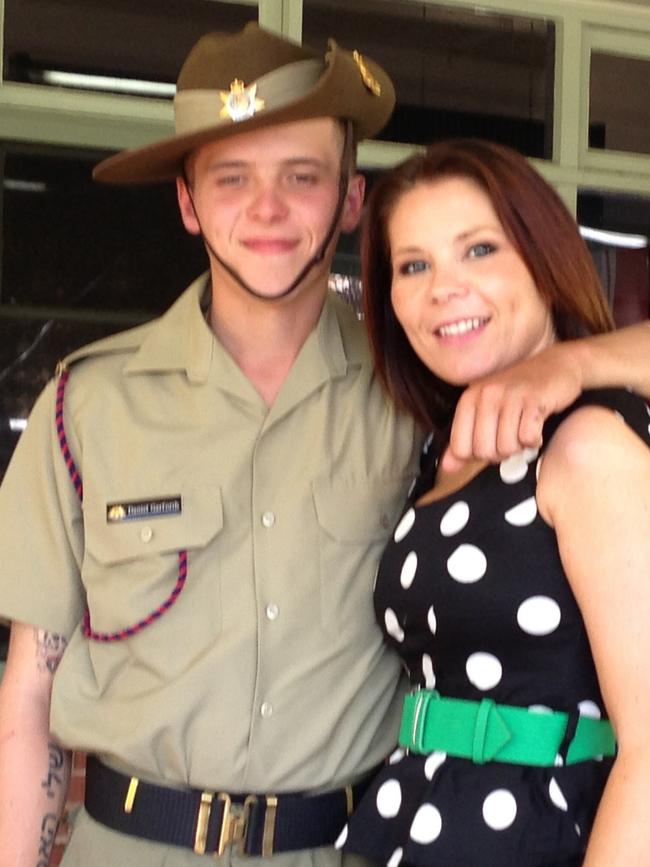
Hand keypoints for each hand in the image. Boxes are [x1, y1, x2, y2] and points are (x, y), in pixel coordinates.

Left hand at [442, 342, 583, 471]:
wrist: (556, 366)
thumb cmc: (517, 394)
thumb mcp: (485, 412)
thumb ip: (464, 441)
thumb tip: (446, 467)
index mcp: (469, 399)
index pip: (460, 448)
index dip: (476, 455)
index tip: (490, 443)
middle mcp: (486, 394)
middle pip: (484, 451)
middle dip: (500, 454)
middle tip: (511, 439)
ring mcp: (510, 395)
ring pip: (507, 447)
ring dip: (519, 447)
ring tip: (523, 432)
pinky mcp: (535, 399)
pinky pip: (528, 438)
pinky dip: (535, 440)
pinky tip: (536, 429)